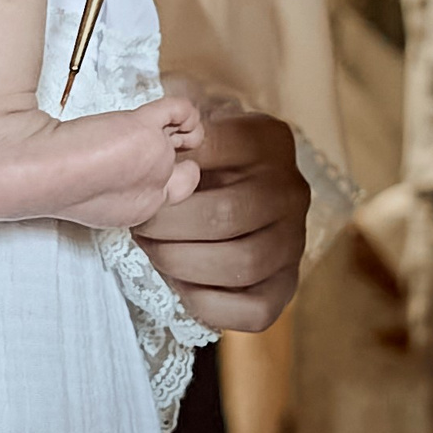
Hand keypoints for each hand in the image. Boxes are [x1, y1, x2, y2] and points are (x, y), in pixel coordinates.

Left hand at [134, 106, 309, 330]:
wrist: (233, 192)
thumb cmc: (200, 160)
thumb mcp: (190, 127)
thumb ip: (176, 123)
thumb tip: (164, 124)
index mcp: (269, 141)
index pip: (212, 151)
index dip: (168, 172)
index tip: (142, 181)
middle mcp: (292, 190)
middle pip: (226, 215)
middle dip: (166, 226)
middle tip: (138, 224)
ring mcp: (294, 241)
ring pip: (241, 263)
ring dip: (182, 263)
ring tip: (154, 251)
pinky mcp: (287, 286)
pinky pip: (253, 310)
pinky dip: (207, 302)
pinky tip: (181, 284)